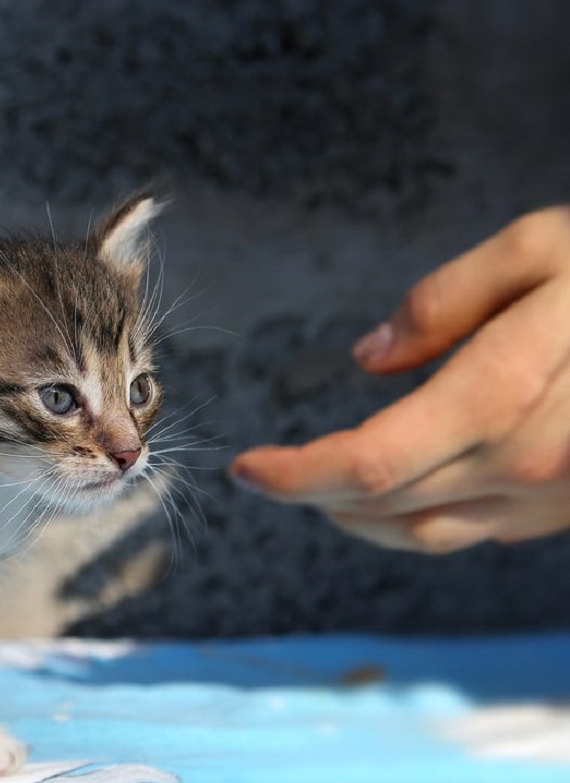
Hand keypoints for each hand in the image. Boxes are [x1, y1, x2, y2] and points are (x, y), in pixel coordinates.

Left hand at [230, 207, 569, 552]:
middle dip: (308, 494)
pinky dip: (414, 518)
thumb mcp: (539, 248)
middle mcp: (522, 466)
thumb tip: (369, 358)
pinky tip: (398, 488)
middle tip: (267, 472)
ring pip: (421, 534)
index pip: (363, 465)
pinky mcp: (569, 510)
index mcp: (500, 400)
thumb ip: (442, 301)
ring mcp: (551, 498)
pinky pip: (473, 531)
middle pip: (378, 507)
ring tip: (314, 486)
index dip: (292, 476)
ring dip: (353, 518)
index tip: (245, 468)